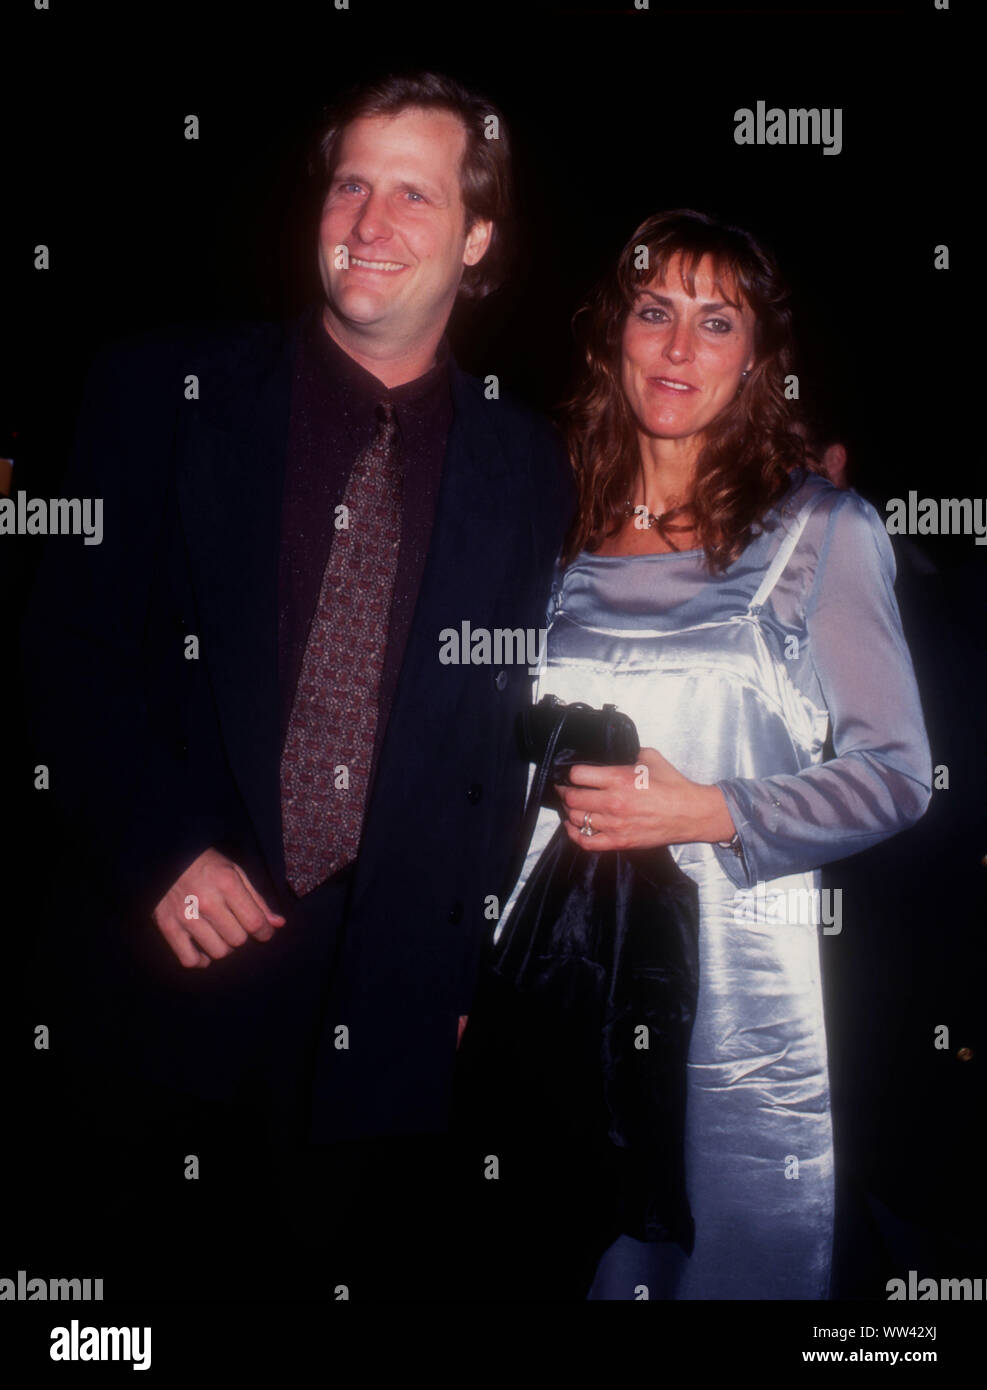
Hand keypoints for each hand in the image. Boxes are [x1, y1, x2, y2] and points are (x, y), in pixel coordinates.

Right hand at [151, 848, 286, 967]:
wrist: (166, 858)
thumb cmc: (205, 864)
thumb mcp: (235, 872)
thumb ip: (257, 900)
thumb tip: (278, 924)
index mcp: (227, 884)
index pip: (255, 922)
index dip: (265, 932)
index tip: (264, 932)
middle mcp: (206, 901)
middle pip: (237, 939)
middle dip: (243, 936)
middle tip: (237, 926)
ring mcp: (185, 916)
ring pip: (218, 952)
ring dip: (224, 947)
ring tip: (221, 934)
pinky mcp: (168, 926)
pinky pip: (190, 959)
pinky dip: (200, 960)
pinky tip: (204, 948)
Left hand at [556, 747, 735, 852]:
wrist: (692, 813)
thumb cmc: (673, 785)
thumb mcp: (651, 758)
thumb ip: (629, 753)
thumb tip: (616, 751)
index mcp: (619, 779)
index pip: (578, 775)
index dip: (571, 773)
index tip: (571, 774)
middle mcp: (613, 802)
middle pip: (572, 798)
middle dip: (564, 792)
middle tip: (565, 789)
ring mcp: (615, 825)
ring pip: (576, 819)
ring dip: (569, 811)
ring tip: (571, 805)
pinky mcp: (620, 842)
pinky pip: (586, 842)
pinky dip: (574, 834)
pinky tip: (572, 826)